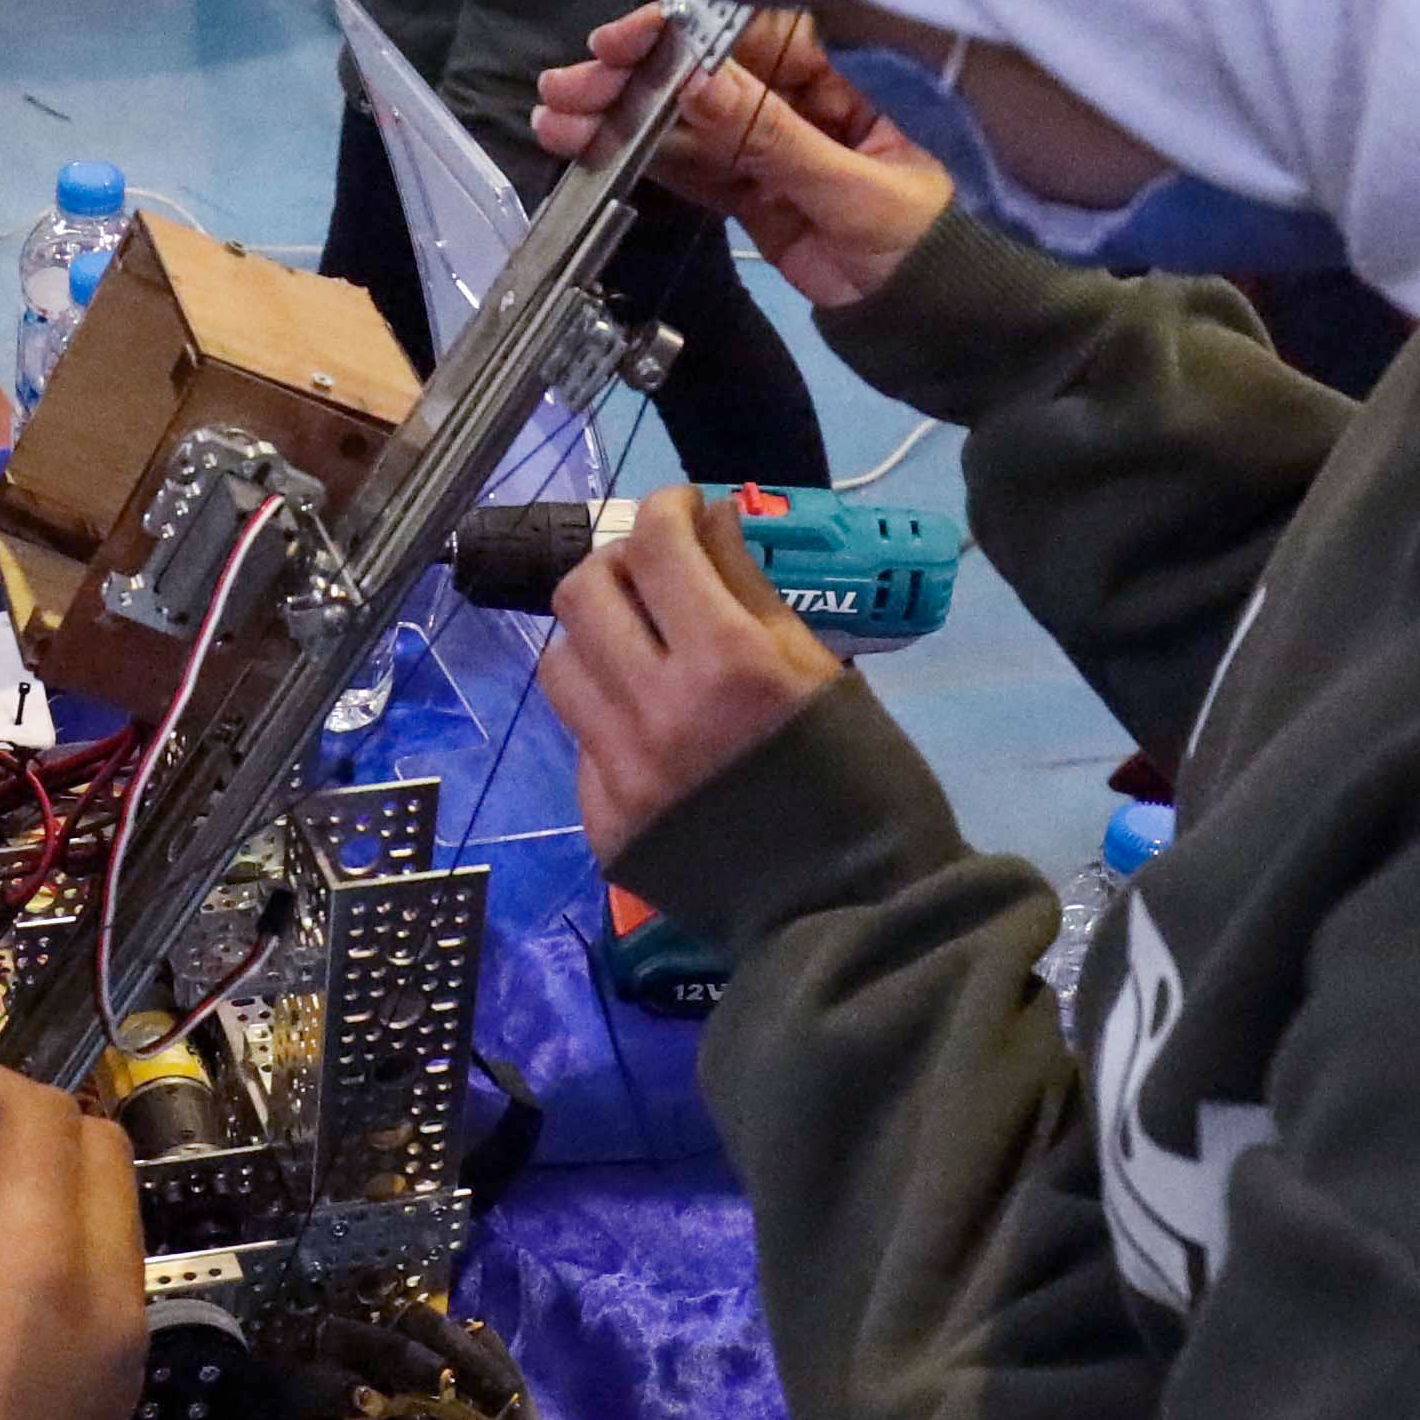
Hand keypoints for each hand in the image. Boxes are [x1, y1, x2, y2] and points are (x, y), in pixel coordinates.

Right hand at [533, 2, 956, 309]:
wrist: (932, 327)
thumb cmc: (921, 247)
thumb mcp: (849, 188)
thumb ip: (771, 135)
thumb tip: (696, 77)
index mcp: (844, 76)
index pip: (754, 32)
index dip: (685, 28)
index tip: (628, 38)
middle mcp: (804, 99)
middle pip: (709, 71)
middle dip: (637, 74)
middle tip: (571, 83)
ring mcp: (775, 146)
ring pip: (689, 120)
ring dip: (624, 117)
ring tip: (557, 117)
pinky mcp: (754, 192)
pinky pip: (694, 167)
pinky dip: (644, 159)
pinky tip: (591, 149)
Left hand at [548, 482, 850, 860]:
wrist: (848, 911)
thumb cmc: (860, 782)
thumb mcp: (820, 671)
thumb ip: (752, 591)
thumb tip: (708, 522)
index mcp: (728, 661)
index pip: (656, 544)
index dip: (665, 508)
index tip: (683, 510)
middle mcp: (658, 708)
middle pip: (582, 593)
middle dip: (617, 565)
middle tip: (652, 573)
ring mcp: (621, 771)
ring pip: (559, 664)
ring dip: (596, 639)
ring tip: (638, 646)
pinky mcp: (604, 823)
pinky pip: (580, 741)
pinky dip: (609, 717)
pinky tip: (652, 728)